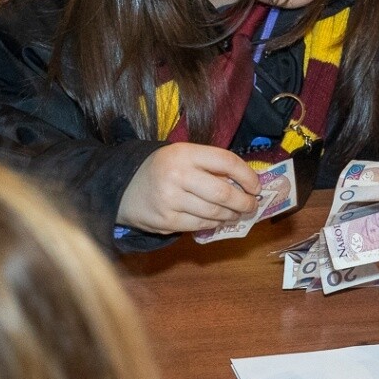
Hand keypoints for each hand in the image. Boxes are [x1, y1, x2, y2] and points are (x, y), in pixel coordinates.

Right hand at [118, 144, 261, 233]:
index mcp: (184, 153)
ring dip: (231, 215)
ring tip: (237, 213)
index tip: (256, 185)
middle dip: (244, 202)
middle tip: (251, 205)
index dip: (247, 175)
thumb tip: (245, 182)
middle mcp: (178, 175)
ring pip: (214, 212)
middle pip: (223, 193)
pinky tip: (217, 220)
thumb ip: (210, 165)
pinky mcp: (167, 220)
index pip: (226, 161)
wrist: (123, 187)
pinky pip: (201, 225)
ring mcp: (171, 200)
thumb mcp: (182, 155)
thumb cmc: (161, 169)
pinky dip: (214, 223)